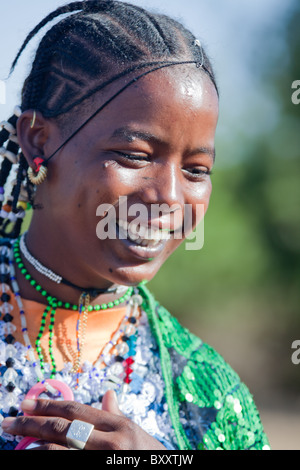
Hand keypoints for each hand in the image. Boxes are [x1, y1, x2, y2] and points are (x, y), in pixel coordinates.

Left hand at [1, 390, 166, 449]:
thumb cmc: (149, 457)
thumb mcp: (137, 434)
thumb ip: (117, 416)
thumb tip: (108, 394)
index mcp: (120, 427)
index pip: (77, 411)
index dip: (49, 405)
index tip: (26, 402)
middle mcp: (111, 444)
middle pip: (63, 430)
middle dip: (32, 424)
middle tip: (9, 421)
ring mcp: (104, 463)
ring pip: (59, 453)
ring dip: (34, 448)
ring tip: (17, 442)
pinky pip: (66, 468)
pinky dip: (48, 462)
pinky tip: (35, 457)